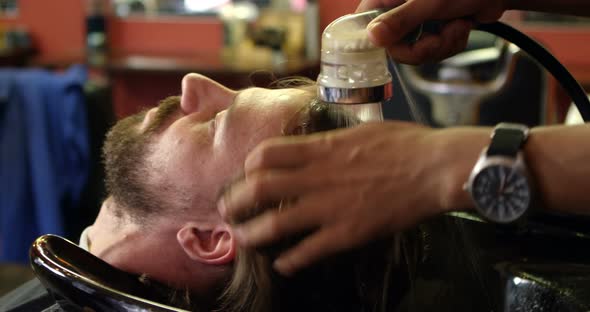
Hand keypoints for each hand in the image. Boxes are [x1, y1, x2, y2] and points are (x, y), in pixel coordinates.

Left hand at [218, 122, 486, 274]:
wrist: (434, 167)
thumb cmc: (404, 143)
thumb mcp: (360, 130)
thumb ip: (330, 141)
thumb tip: (316, 144)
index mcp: (320, 149)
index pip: (266, 155)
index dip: (248, 166)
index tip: (246, 174)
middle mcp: (317, 178)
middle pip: (259, 189)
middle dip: (235, 201)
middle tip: (227, 210)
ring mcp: (330, 208)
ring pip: (276, 225)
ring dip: (252, 234)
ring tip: (243, 239)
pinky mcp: (347, 233)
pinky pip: (308, 252)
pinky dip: (290, 261)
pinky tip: (283, 264)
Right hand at [356, 0, 507, 63]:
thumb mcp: (430, 2)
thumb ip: (400, 20)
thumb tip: (373, 36)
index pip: (365, 25)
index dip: (375, 42)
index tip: (388, 51)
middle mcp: (397, 10)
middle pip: (394, 48)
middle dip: (423, 49)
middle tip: (440, 37)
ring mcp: (415, 21)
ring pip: (415, 53)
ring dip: (441, 46)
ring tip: (456, 26)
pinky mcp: (431, 30)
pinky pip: (431, 52)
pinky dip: (450, 44)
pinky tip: (460, 27)